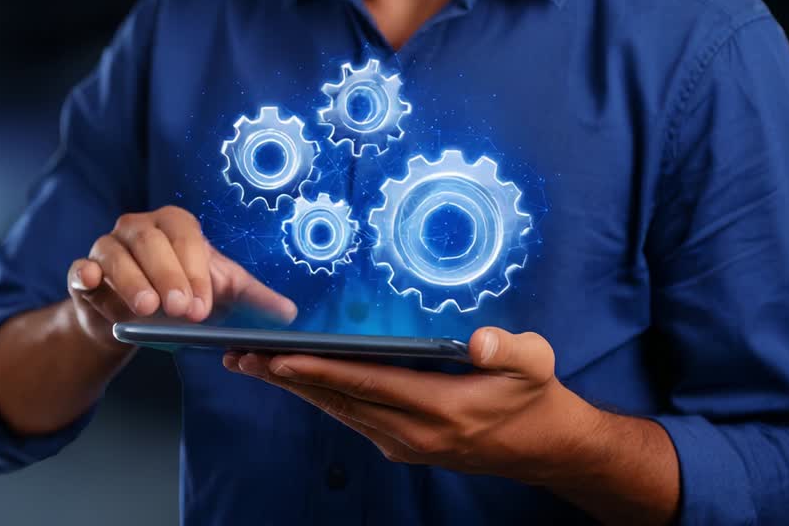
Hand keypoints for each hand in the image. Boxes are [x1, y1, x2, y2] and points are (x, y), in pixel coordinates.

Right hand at [67, 205, 297, 347]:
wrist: (137, 321)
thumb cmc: (184, 297)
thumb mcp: (221, 295)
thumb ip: (254, 299)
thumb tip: (291, 313)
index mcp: (174, 224)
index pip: (185, 235)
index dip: (194, 269)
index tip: (203, 307)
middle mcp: (138, 228)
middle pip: (151, 242)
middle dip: (168, 276)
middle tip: (182, 311)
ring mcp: (107, 247)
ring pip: (116, 255)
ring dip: (132, 281)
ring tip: (146, 310)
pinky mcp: (84, 272)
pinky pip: (81, 268)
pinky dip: (86, 273)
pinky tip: (93, 283)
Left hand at [224, 327, 601, 484]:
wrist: (545, 447)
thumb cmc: (535, 397)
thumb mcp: (536, 362)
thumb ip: (509, 349)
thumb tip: (479, 341)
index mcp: (441, 409)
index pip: (368, 384)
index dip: (321, 371)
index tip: (280, 358)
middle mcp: (414, 433)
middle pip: (340, 400)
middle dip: (288, 379)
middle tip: (244, 357)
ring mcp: (405, 444)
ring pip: (340, 412)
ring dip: (296, 390)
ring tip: (254, 366)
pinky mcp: (402, 446)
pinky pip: (352, 418)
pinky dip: (320, 398)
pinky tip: (296, 382)